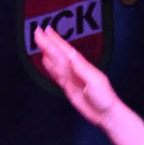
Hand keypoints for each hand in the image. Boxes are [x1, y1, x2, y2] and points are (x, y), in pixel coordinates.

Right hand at [33, 26, 143, 144]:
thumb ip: (81, 69)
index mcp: (82, 66)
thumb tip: (70, 56)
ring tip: (39, 42)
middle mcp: (75, 70)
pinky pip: (57, 75)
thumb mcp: (94, 81)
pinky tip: (45, 61)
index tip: (47, 31)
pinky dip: (50, 67)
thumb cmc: (105, 97)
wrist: (106, 114)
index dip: (56, 40)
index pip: (66, 50)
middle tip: (37, 32)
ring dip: (47, 52)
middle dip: (47, 43)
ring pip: (55, 63)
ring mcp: (71, 78)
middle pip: (58, 54)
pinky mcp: (68, 88)